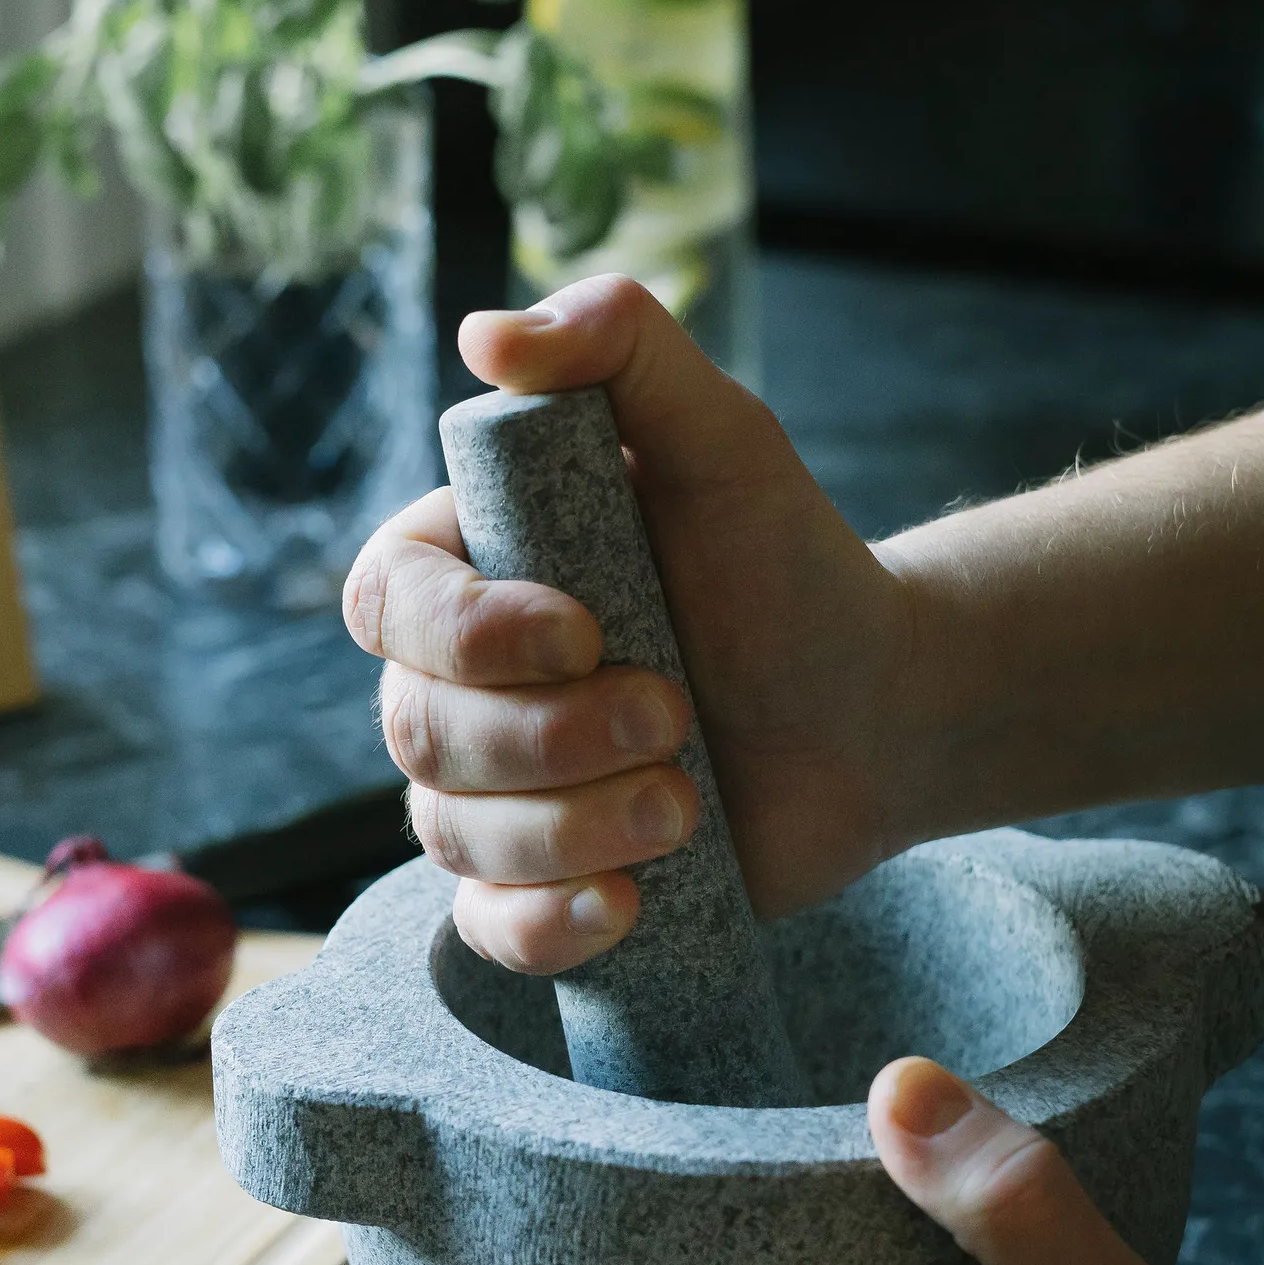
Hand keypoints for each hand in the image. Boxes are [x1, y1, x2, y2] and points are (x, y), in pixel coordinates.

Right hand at [343, 276, 920, 974]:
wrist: (878, 709)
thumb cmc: (790, 566)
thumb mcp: (725, 438)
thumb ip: (624, 352)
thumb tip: (487, 333)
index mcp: (472, 571)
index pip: (386, 601)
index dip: (464, 632)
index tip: (582, 628)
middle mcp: (458, 686)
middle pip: (417, 730)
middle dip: (550, 738)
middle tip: (678, 713)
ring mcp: (492, 796)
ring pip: (452, 834)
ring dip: (573, 827)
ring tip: (686, 803)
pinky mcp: (541, 887)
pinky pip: (490, 931)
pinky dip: (549, 925)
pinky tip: (626, 904)